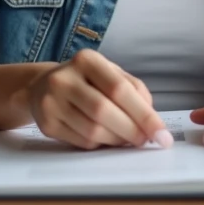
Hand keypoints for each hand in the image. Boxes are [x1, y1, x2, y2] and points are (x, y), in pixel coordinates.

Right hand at [19, 49, 171, 150]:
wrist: (41, 86)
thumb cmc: (86, 80)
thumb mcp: (109, 72)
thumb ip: (134, 90)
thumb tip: (152, 120)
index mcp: (86, 60)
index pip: (119, 89)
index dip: (144, 114)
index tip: (161, 132)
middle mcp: (65, 78)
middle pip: (104, 111)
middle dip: (132, 130)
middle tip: (147, 140)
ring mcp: (51, 102)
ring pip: (93, 131)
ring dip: (118, 140)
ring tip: (128, 138)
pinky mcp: (47, 124)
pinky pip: (82, 141)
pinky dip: (101, 144)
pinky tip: (107, 138)